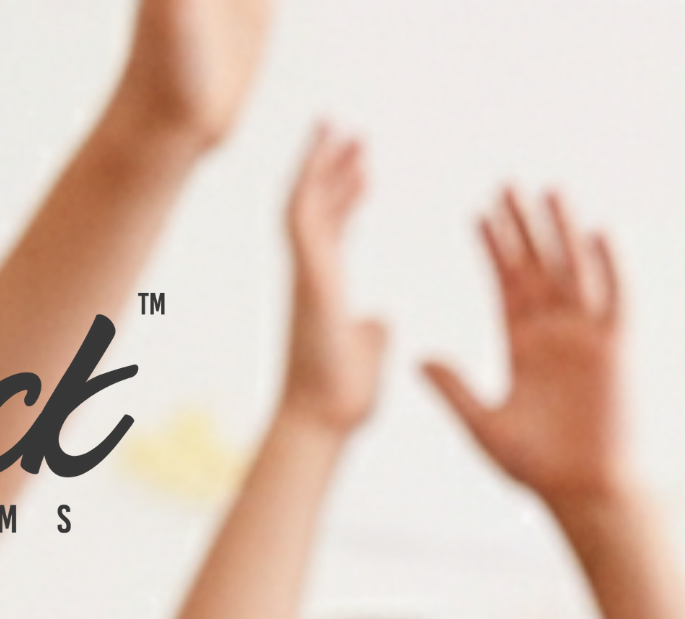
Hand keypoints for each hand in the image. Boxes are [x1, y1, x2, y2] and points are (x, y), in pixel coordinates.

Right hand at [281, 124, 385, 431]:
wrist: (323, 421)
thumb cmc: (342, 399)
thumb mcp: (368, 351)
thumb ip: (371, 330)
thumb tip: (382, 320)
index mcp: (326, 288)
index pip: (333, 229)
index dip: (346, 197)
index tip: (364, 172)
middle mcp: (309, 273)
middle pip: (319, 207)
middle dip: (335, 169)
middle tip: (355, 136)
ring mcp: (305, 272)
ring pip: (306, 202)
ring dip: (323, 164)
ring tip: (343, 130)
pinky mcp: (307, 275)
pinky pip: (302, 215)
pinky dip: (312, 180)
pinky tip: (328, 152)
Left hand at [425, 191, 628, 515]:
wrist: (586, 493)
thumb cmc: (538, 469)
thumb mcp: (484, 426)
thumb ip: (453, 390)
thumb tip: (417, 359)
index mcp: (522, 346)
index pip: (507, 284)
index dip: (494, 247)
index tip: (479, 213)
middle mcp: (555, 334)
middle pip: (538, 266)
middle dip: (523, 227)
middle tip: (507, 185)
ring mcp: (588, 338)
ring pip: (574, 271)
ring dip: (562, 233)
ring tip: (549, 192)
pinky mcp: (617, 349)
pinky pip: (616, 298)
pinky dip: (610, 267)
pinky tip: (598, 233)